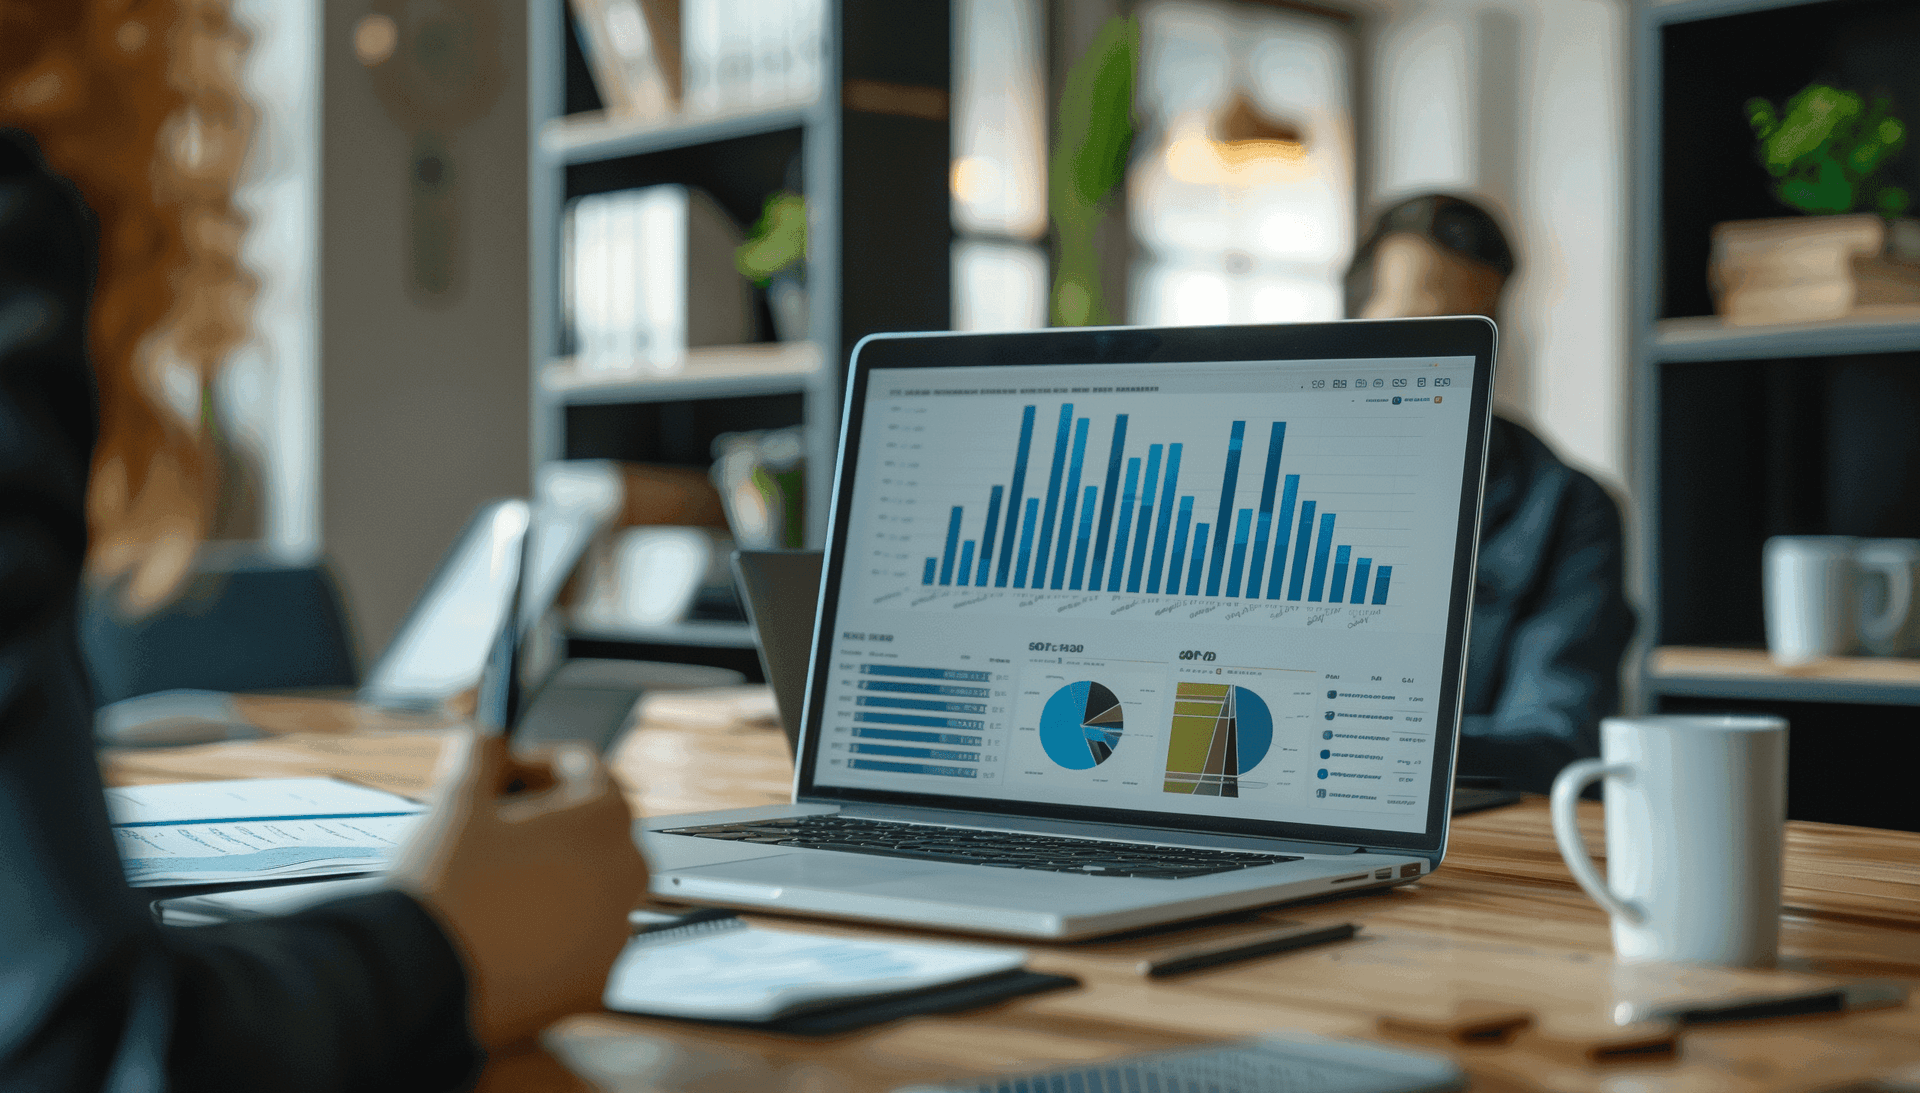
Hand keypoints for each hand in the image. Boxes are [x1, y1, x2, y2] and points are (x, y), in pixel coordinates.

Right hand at [391, 730, 649, 1050]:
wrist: (418, 984)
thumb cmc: (444, 892)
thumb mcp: (456, 801)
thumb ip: (481, 754)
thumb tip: (486, 737)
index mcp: (605, 822)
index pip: (589, 768)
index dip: (540, 761)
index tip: (505, 769)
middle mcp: (625, 877)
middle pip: (596, 827)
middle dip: (550, 816)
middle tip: (495, 821)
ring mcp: (614, 935)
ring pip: (589, 886)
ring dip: (551, 873)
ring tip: (492, 878)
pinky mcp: (593, 982)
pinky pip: (579, 941)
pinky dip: (550, 927)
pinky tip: (501, 927)